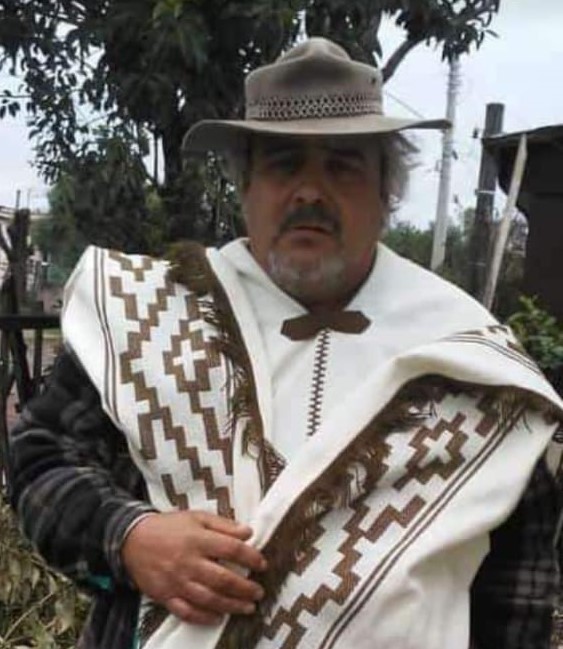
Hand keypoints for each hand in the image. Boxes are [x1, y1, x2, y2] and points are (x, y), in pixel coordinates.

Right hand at [121, 510, 266, 624]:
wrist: (132, 539)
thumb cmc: (169, 526)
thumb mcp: (197, 517)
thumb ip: (223, 525)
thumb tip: (248, 532)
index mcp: (198, 540)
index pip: (231, 549)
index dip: (250, 558)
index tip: (262, 564)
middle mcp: (189, 562)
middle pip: (223, 579)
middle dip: (245, 588)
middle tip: (259, 592)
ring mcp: (177, 581)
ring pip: (209, 599)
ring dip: (231, 606)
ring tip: (248, 608)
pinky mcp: (165, 596)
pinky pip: (187, 612)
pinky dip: (204, 617)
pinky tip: (219, 617)